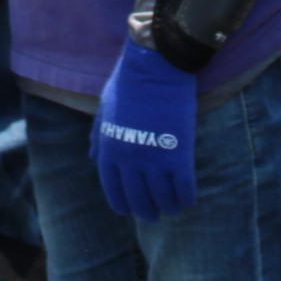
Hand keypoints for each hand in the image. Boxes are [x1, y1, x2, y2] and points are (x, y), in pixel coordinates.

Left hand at [92, 41, 198, 218]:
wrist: (155, 66)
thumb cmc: (129, 84)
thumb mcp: (105, 109)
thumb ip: (99, 136)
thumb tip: (93, 157)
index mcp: (109, 150)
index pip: (113, 191)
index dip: (123, 204)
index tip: (130, 209)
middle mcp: (129, 160)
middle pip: (138, 200)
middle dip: (147, 211)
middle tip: (154, 215)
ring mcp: (154, 159)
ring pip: (162, 198)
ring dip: (168, 207)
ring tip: (173, 208)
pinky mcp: (179, 155)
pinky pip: (183, 189)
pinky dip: (185, 198)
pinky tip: (187, 199)